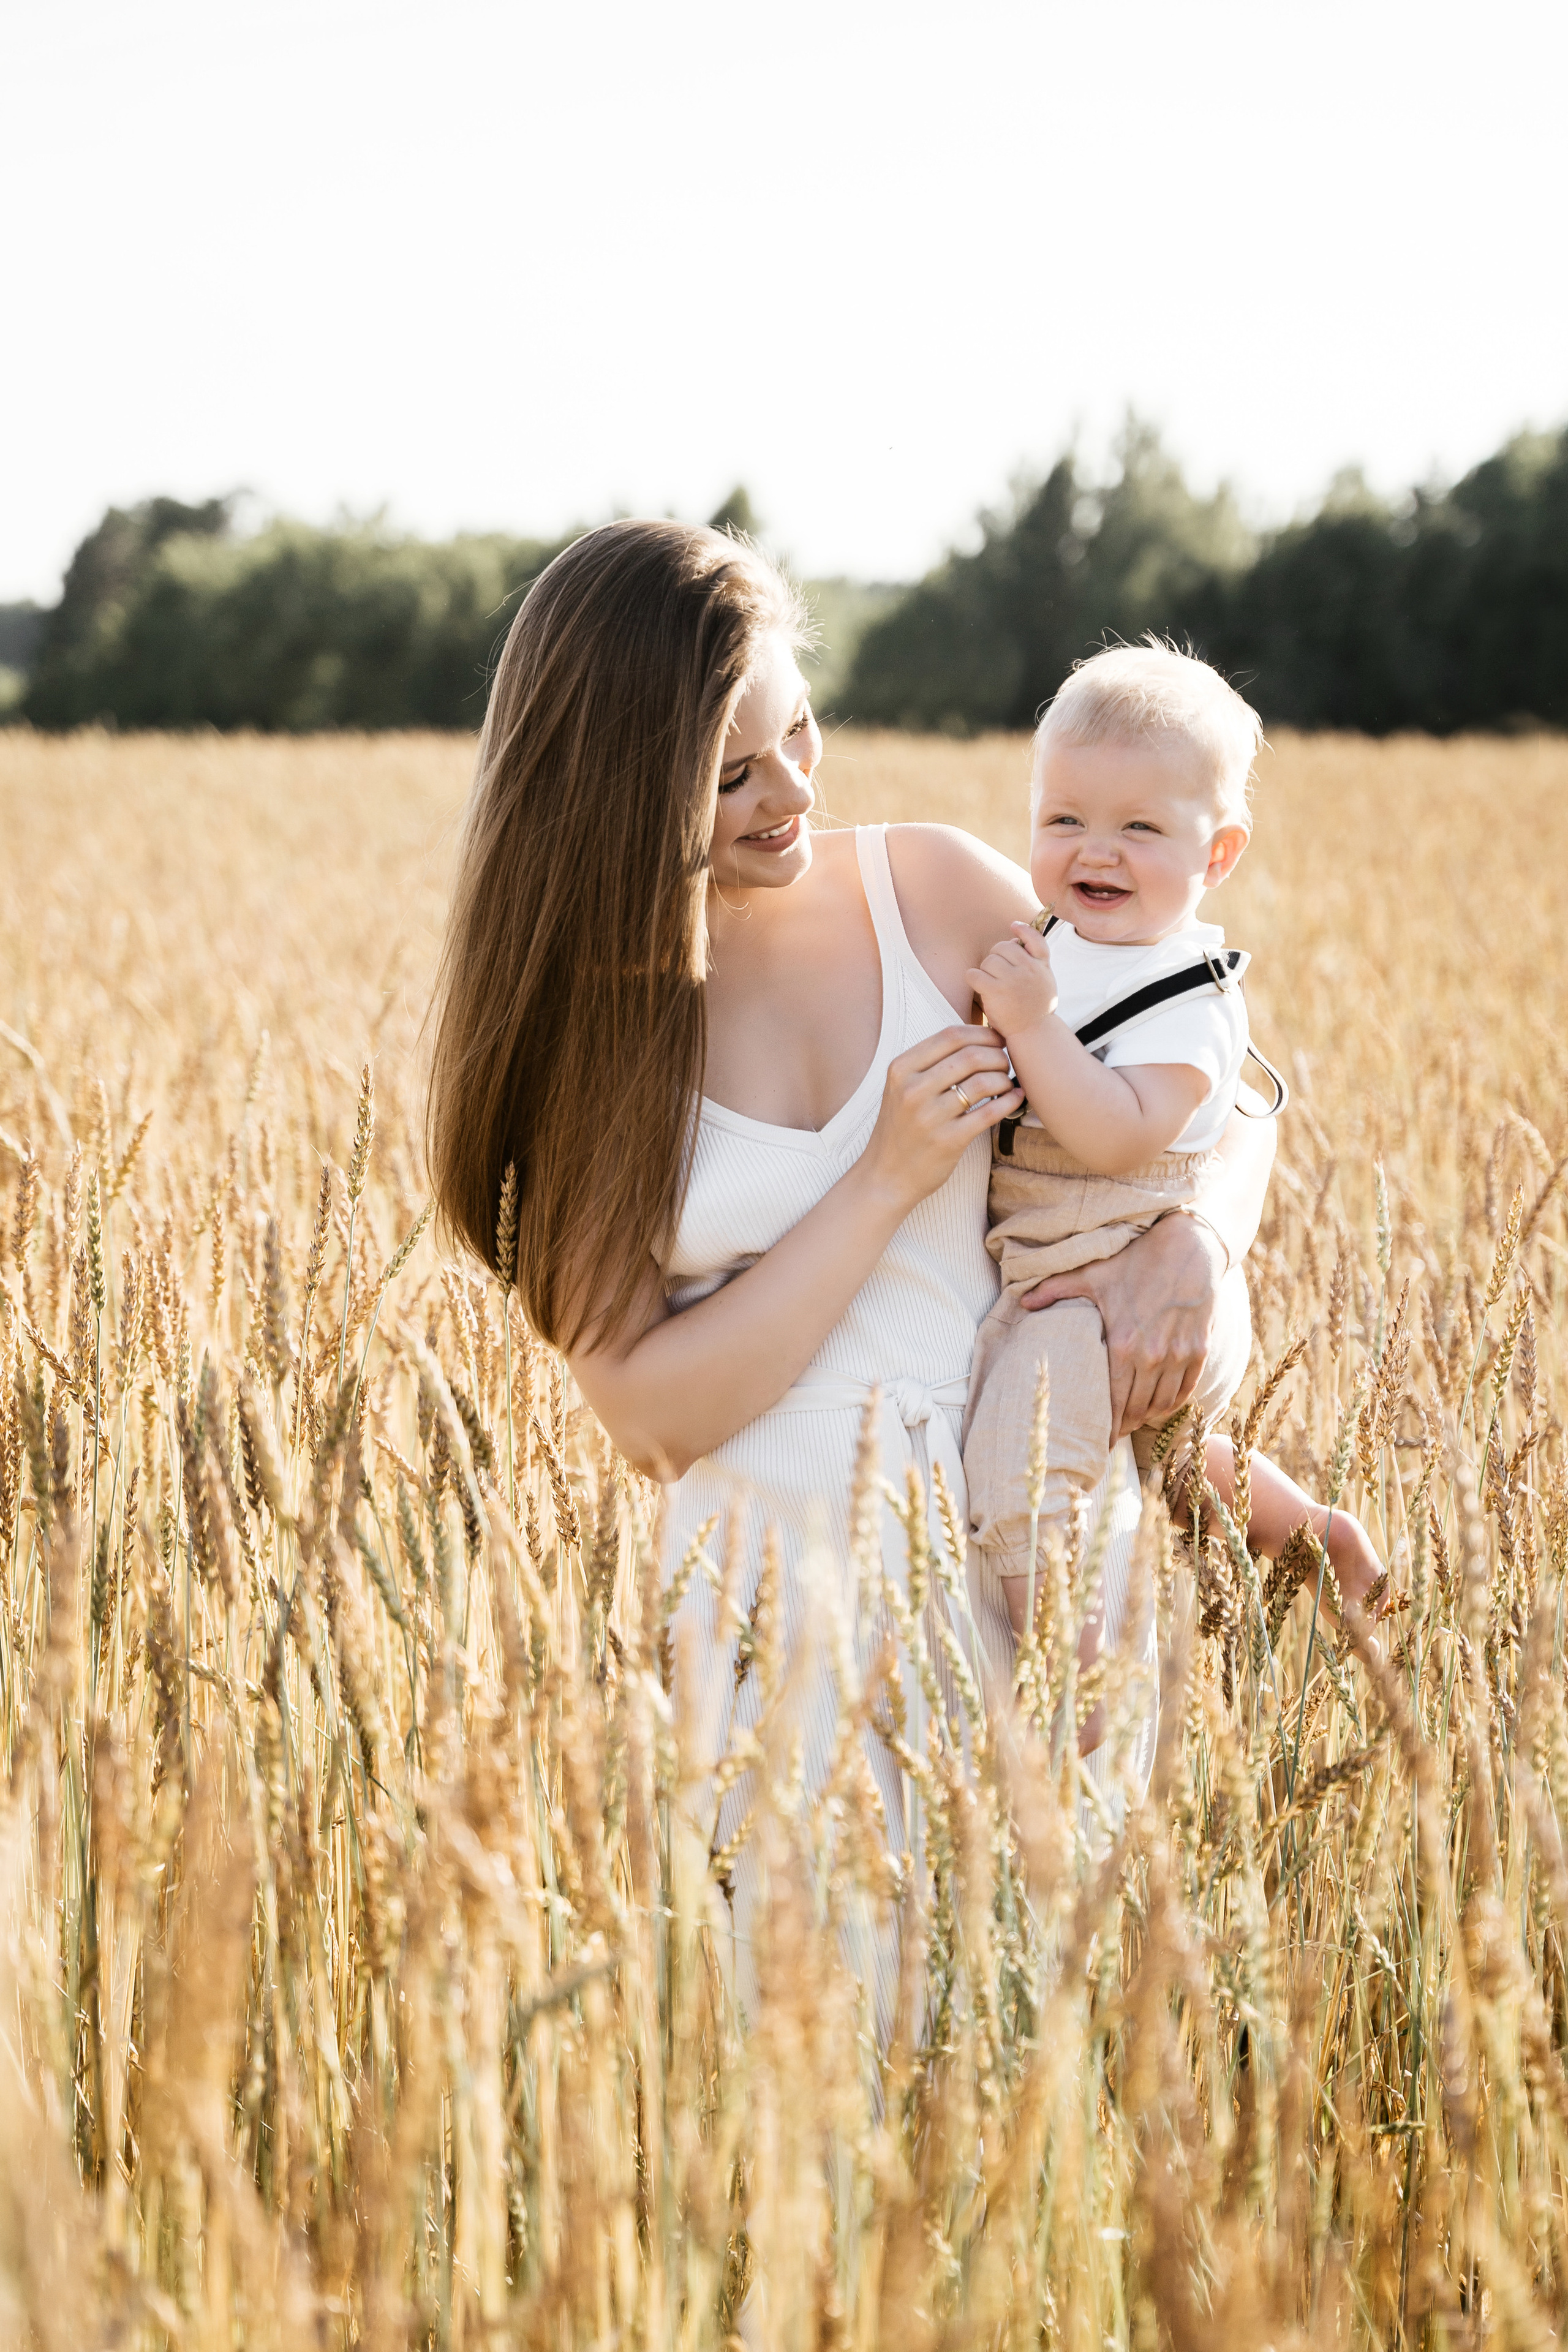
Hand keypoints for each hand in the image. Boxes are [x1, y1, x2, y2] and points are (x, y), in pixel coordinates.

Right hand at [860, 1026, 1020, 1210]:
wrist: (885, 1177)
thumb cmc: (901, 1128)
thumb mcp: (900, 1088)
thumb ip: (929, 1063)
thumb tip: (977, 1038)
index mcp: (901, 1069)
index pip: (951, 1036)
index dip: (982, 1033)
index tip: (998, 1039)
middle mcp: (912, 1089)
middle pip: (971, 1056)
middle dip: (997, 1055)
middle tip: (1006, 1063)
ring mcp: (929, 1116)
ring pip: (983, 1082)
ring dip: (1004, 1079)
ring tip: (1007, 1083)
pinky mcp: (948, 1141)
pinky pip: (990, 1112)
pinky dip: (1010, 1101)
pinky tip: (1016, 1098)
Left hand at [965, 923, 1057, 1039]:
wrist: (1033, 1032)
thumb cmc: (1036, 1006)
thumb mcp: (1046, 979)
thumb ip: (1036, 960)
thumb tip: (1016, 937)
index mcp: (1041, 965)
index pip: (1035, 939)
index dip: (1023, 930)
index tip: (1013, 926)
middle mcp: (1029, 969)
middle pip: (1002, 947)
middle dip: (996, 957)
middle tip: (999, 973)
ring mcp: (1013, 980)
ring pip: (988, 961)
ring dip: (985, 970)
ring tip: (992, 983)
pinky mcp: (996, 991)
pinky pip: (974, 974)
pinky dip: (973, 978)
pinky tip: (979, 986)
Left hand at [1019, 1211, 1223, 1437]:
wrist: (1189, 1247)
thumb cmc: (1136, 1260)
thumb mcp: (1092, 1274)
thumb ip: (1055, 1290)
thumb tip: (1023, 1302)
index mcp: (1122, 1343)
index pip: (1112, 1400)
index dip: (1106, 1426)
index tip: (1097, 1441)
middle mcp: (1152, 1356)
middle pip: (1136, 1408)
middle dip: (1123, 1427)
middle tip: (1112, 1437)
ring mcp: (1179, 1355)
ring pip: (1161, 1404)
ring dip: (1147, 1418)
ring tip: (1133, 1424)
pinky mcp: (1199, 1350)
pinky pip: (1185, 1390)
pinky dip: (1172, 1404)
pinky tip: (1160, 1408)